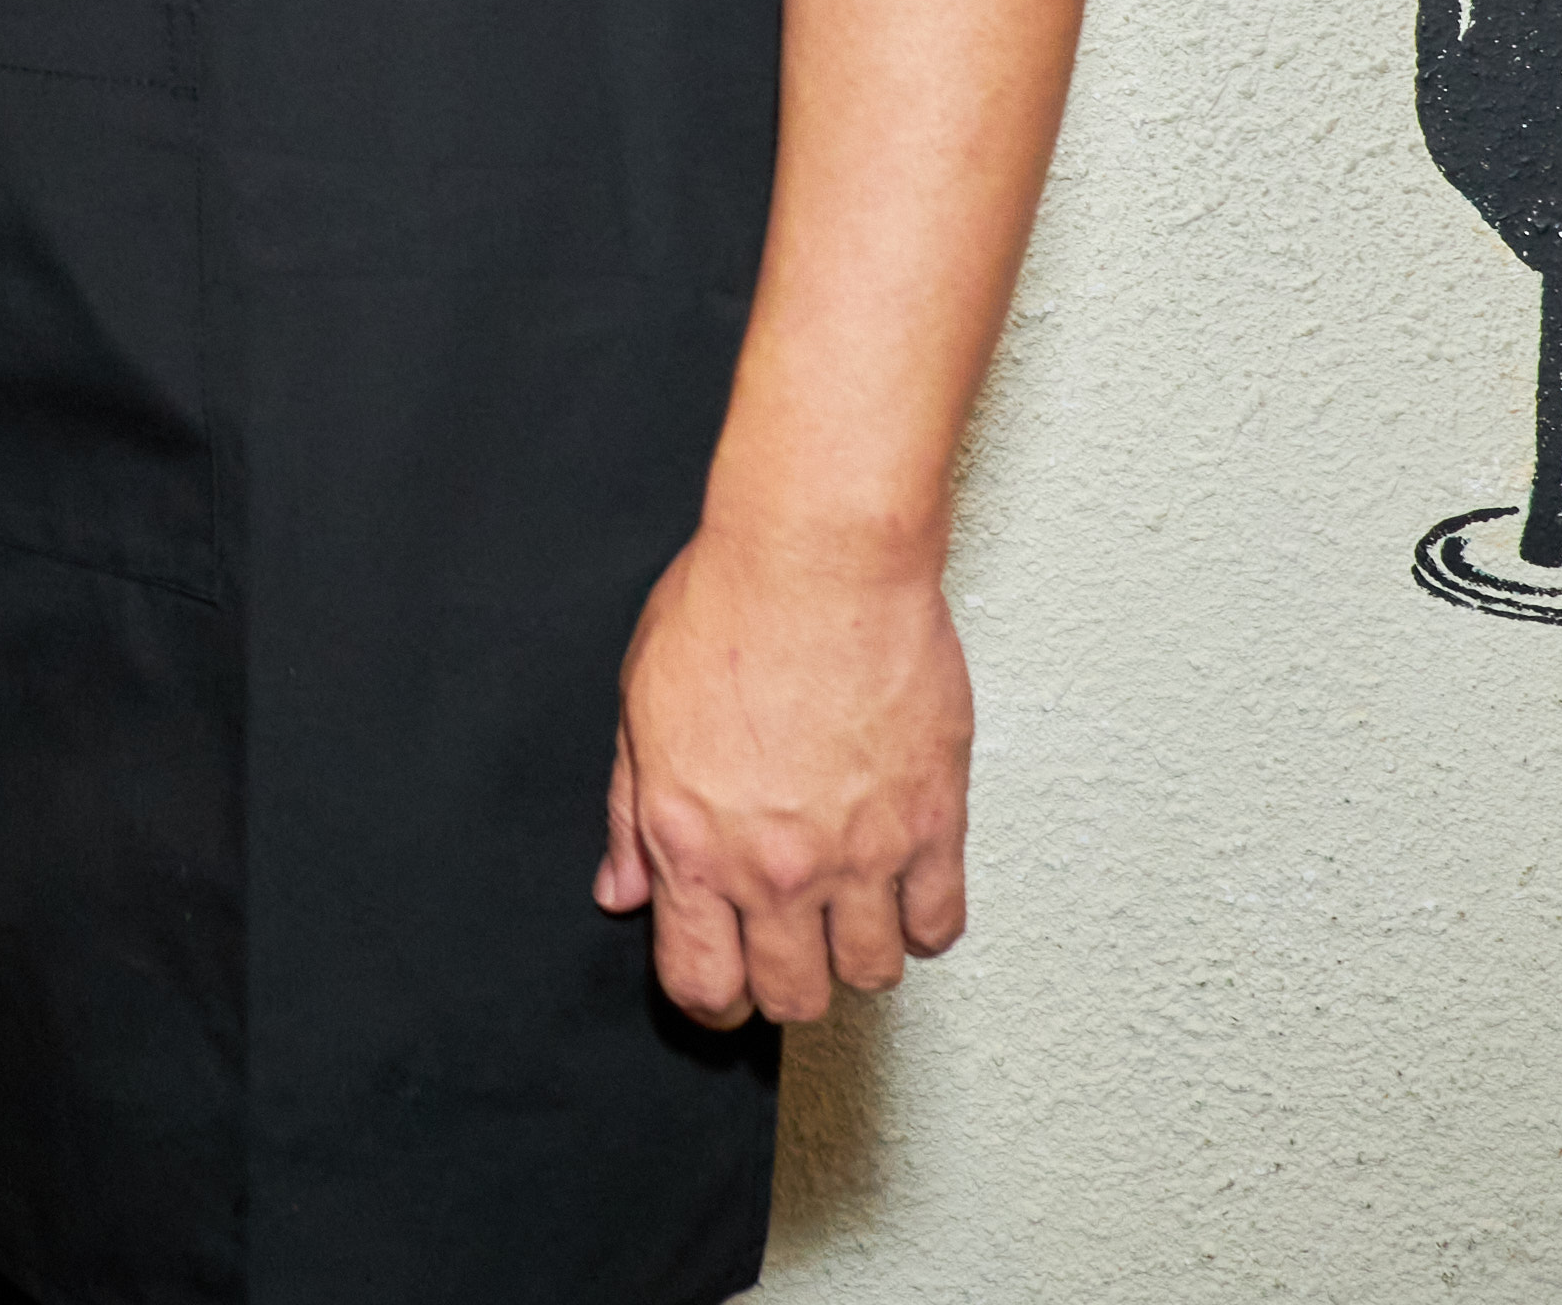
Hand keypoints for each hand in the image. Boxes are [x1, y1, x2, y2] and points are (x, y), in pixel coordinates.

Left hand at [595, 519, 977, 1026]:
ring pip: (872, 973)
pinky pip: (940, 923)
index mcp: (694, 845)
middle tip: (786, 948)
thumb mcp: (640, 711)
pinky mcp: (933, 822)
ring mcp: (862, 851)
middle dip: (785, 986)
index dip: (712, 1004)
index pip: (704, 985)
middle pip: (795, 998)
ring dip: (856, 955)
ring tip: (845, 912)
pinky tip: (902, 889)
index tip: (722, 989)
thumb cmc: (726, 608)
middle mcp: (778, 866)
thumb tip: (622, 889)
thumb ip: (630, 816)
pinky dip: (922, 922)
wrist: (818, 557)